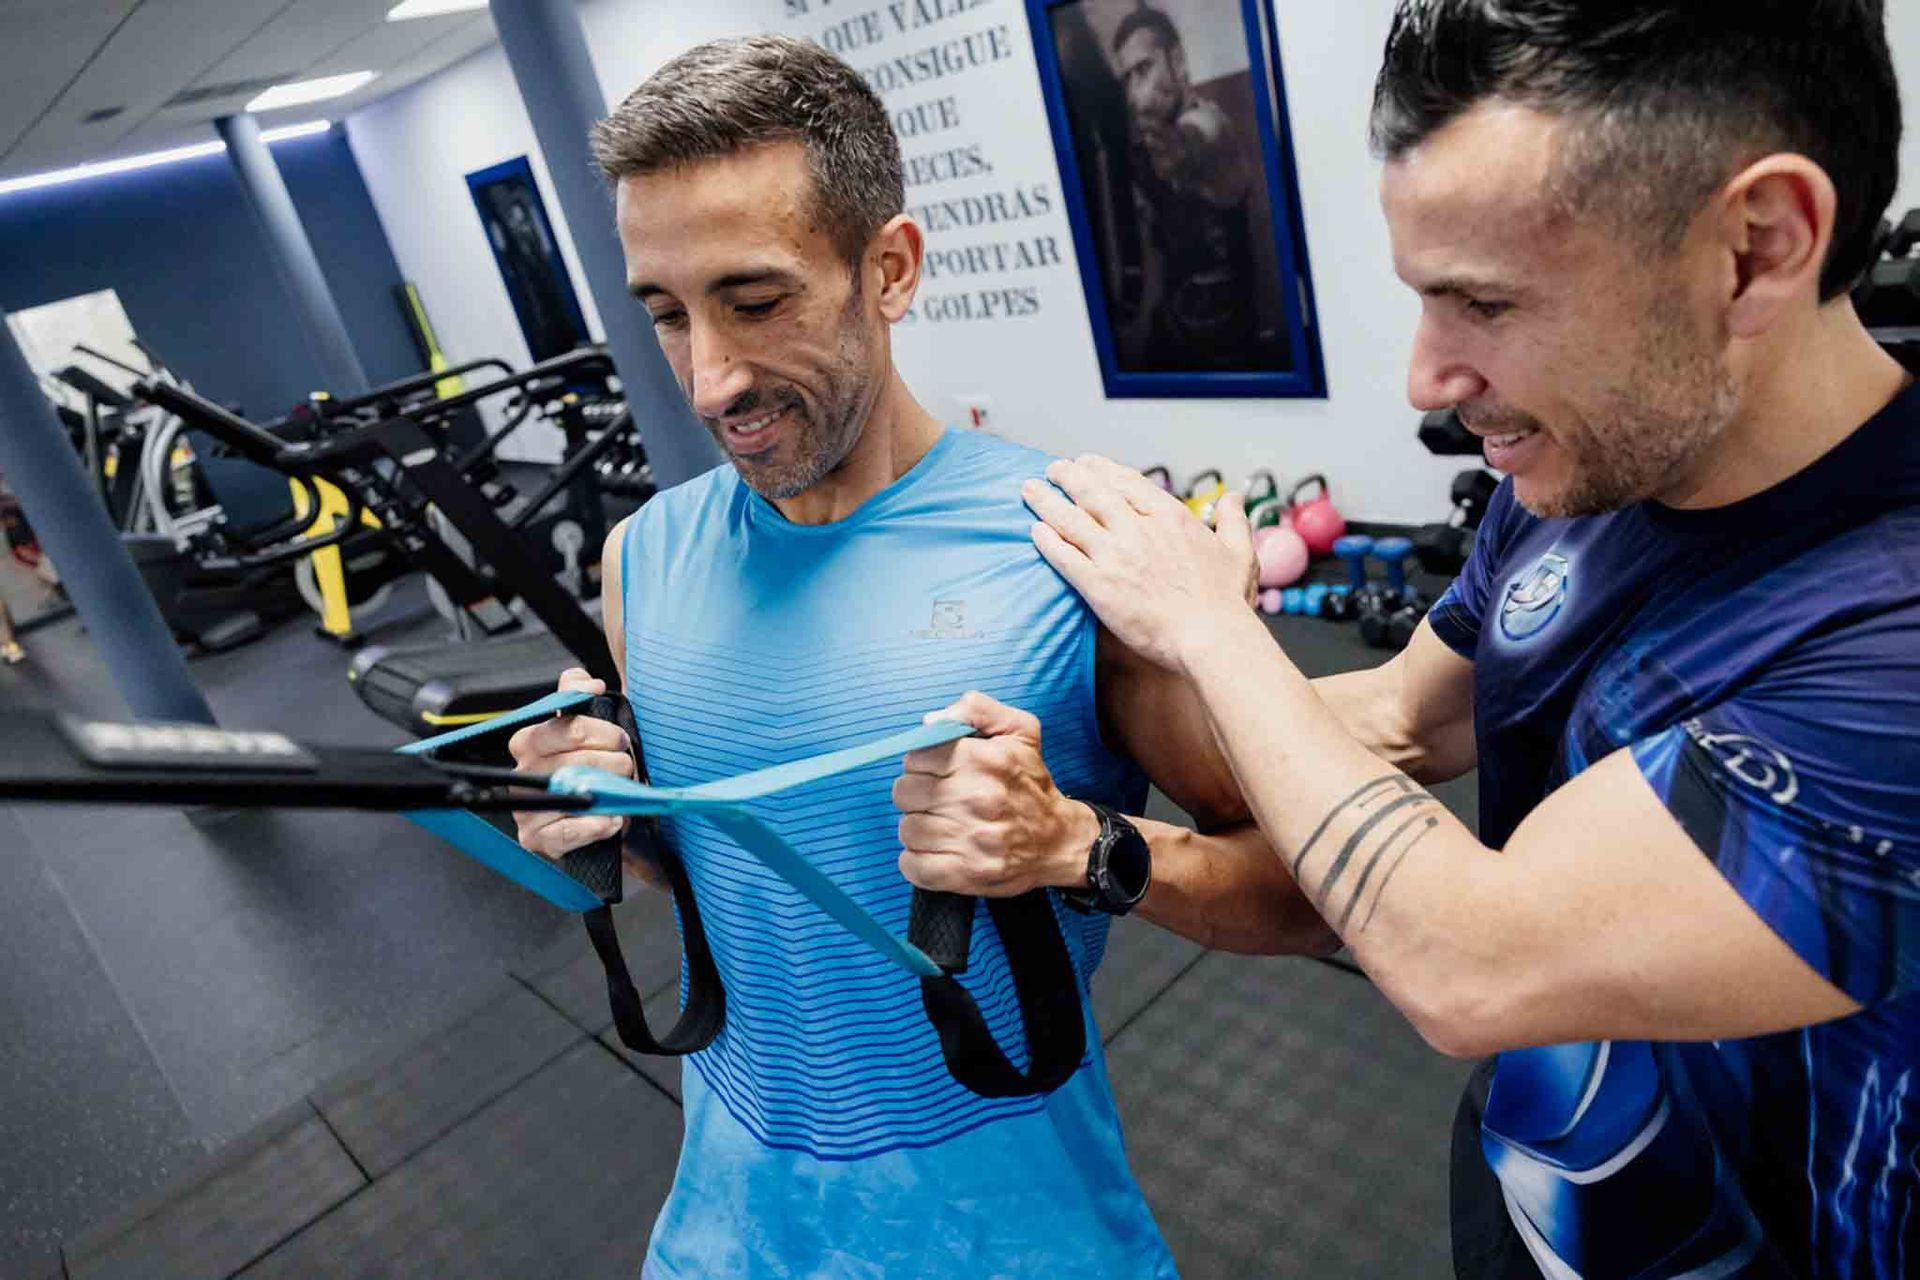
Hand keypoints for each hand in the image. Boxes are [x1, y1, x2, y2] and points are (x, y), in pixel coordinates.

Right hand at [509, 669, 645, 875]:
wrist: (589, 819)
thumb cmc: (587, 768)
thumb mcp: (582, 728)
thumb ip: (576, 694)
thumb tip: (588, 682)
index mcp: (530, 741)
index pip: (564, 728)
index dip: (599, 731)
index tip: (619, 738)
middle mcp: (523, 773)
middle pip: (573, 760)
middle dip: (611, 761)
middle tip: (625, 765)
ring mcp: (527, 808)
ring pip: (572, 792)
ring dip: (608, 790)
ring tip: (622, 790)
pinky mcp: (536, 838)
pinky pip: (567, 831)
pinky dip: (595, 825)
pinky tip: (612, 820)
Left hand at [892, 692, 1098, 897]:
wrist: (1059, 841)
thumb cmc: (1032, 784)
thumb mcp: (1020, 730)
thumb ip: (976, 709)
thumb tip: (931, 722)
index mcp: (987, 760)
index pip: (917, 757)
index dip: (922, 764)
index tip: (937, 772)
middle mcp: (978, 798)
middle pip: (905, 793)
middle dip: (917, 794)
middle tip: (939, 799)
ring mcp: (972, 839)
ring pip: (907, 828)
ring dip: (918, 827)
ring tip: (942, 825)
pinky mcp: (966, 874)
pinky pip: (912, 865)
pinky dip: (916, 860)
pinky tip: (937, 850)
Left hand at [1025, 455, 1259, 673]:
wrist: (1211, 637)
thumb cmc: (1227, 602)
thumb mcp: (1240, 552)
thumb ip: (1234, 521)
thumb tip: (1235, 498)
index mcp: (1170, 517)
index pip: (1128, 482)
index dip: (1102, 469)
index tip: (1086, 463)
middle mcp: (1139, 529)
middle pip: (1093, 492)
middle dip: (1068, 476)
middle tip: (1052, 468)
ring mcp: (1116, 556)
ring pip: (1072, 519)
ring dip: (1047, 502)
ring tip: (1030, 490)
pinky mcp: (1099, 585)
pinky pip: (1065, 557)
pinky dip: (1047, 541)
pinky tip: (1034, 531)